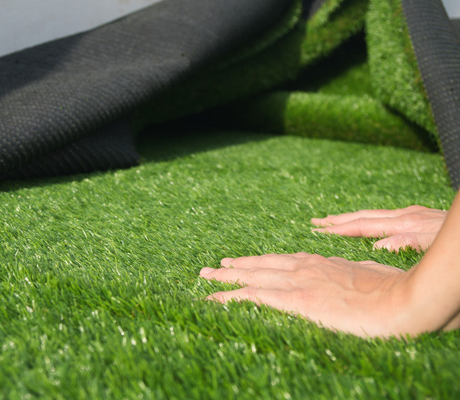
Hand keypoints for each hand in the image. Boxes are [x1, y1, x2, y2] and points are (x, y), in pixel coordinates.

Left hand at [200, 253, 413, 336]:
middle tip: (214, 266)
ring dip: (226, 277)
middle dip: (236, 266)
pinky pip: (253, 296)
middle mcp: (304, 267)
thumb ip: (356, 273)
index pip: (282, 261)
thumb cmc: (393, 291)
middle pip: (261, 264)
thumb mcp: (371, 276)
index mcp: (321, 262)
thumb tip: (357, 274)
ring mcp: (297, 281)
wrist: (401, 301)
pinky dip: (230, 297)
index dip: (261, 261)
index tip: (246, 262)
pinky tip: (214, 299)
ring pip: (251, 276)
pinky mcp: (294, 299)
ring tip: (205, 276)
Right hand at [311, 205, 445, 251]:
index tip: (319, 230)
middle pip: (364, 217)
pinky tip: (367, 224)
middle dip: (338, 220)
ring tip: (333, 221)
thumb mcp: (437, 243)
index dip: (340, 229)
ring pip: (374, 216)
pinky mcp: (420, 216)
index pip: (364, 226)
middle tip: (315, 222)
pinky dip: (368, 220)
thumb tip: (379, 247)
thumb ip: (409, 243)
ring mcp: (413, 215)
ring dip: (351, 219)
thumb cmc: (457, 241)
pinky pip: (385, 218)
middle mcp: (406, 216)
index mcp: (405, 223)